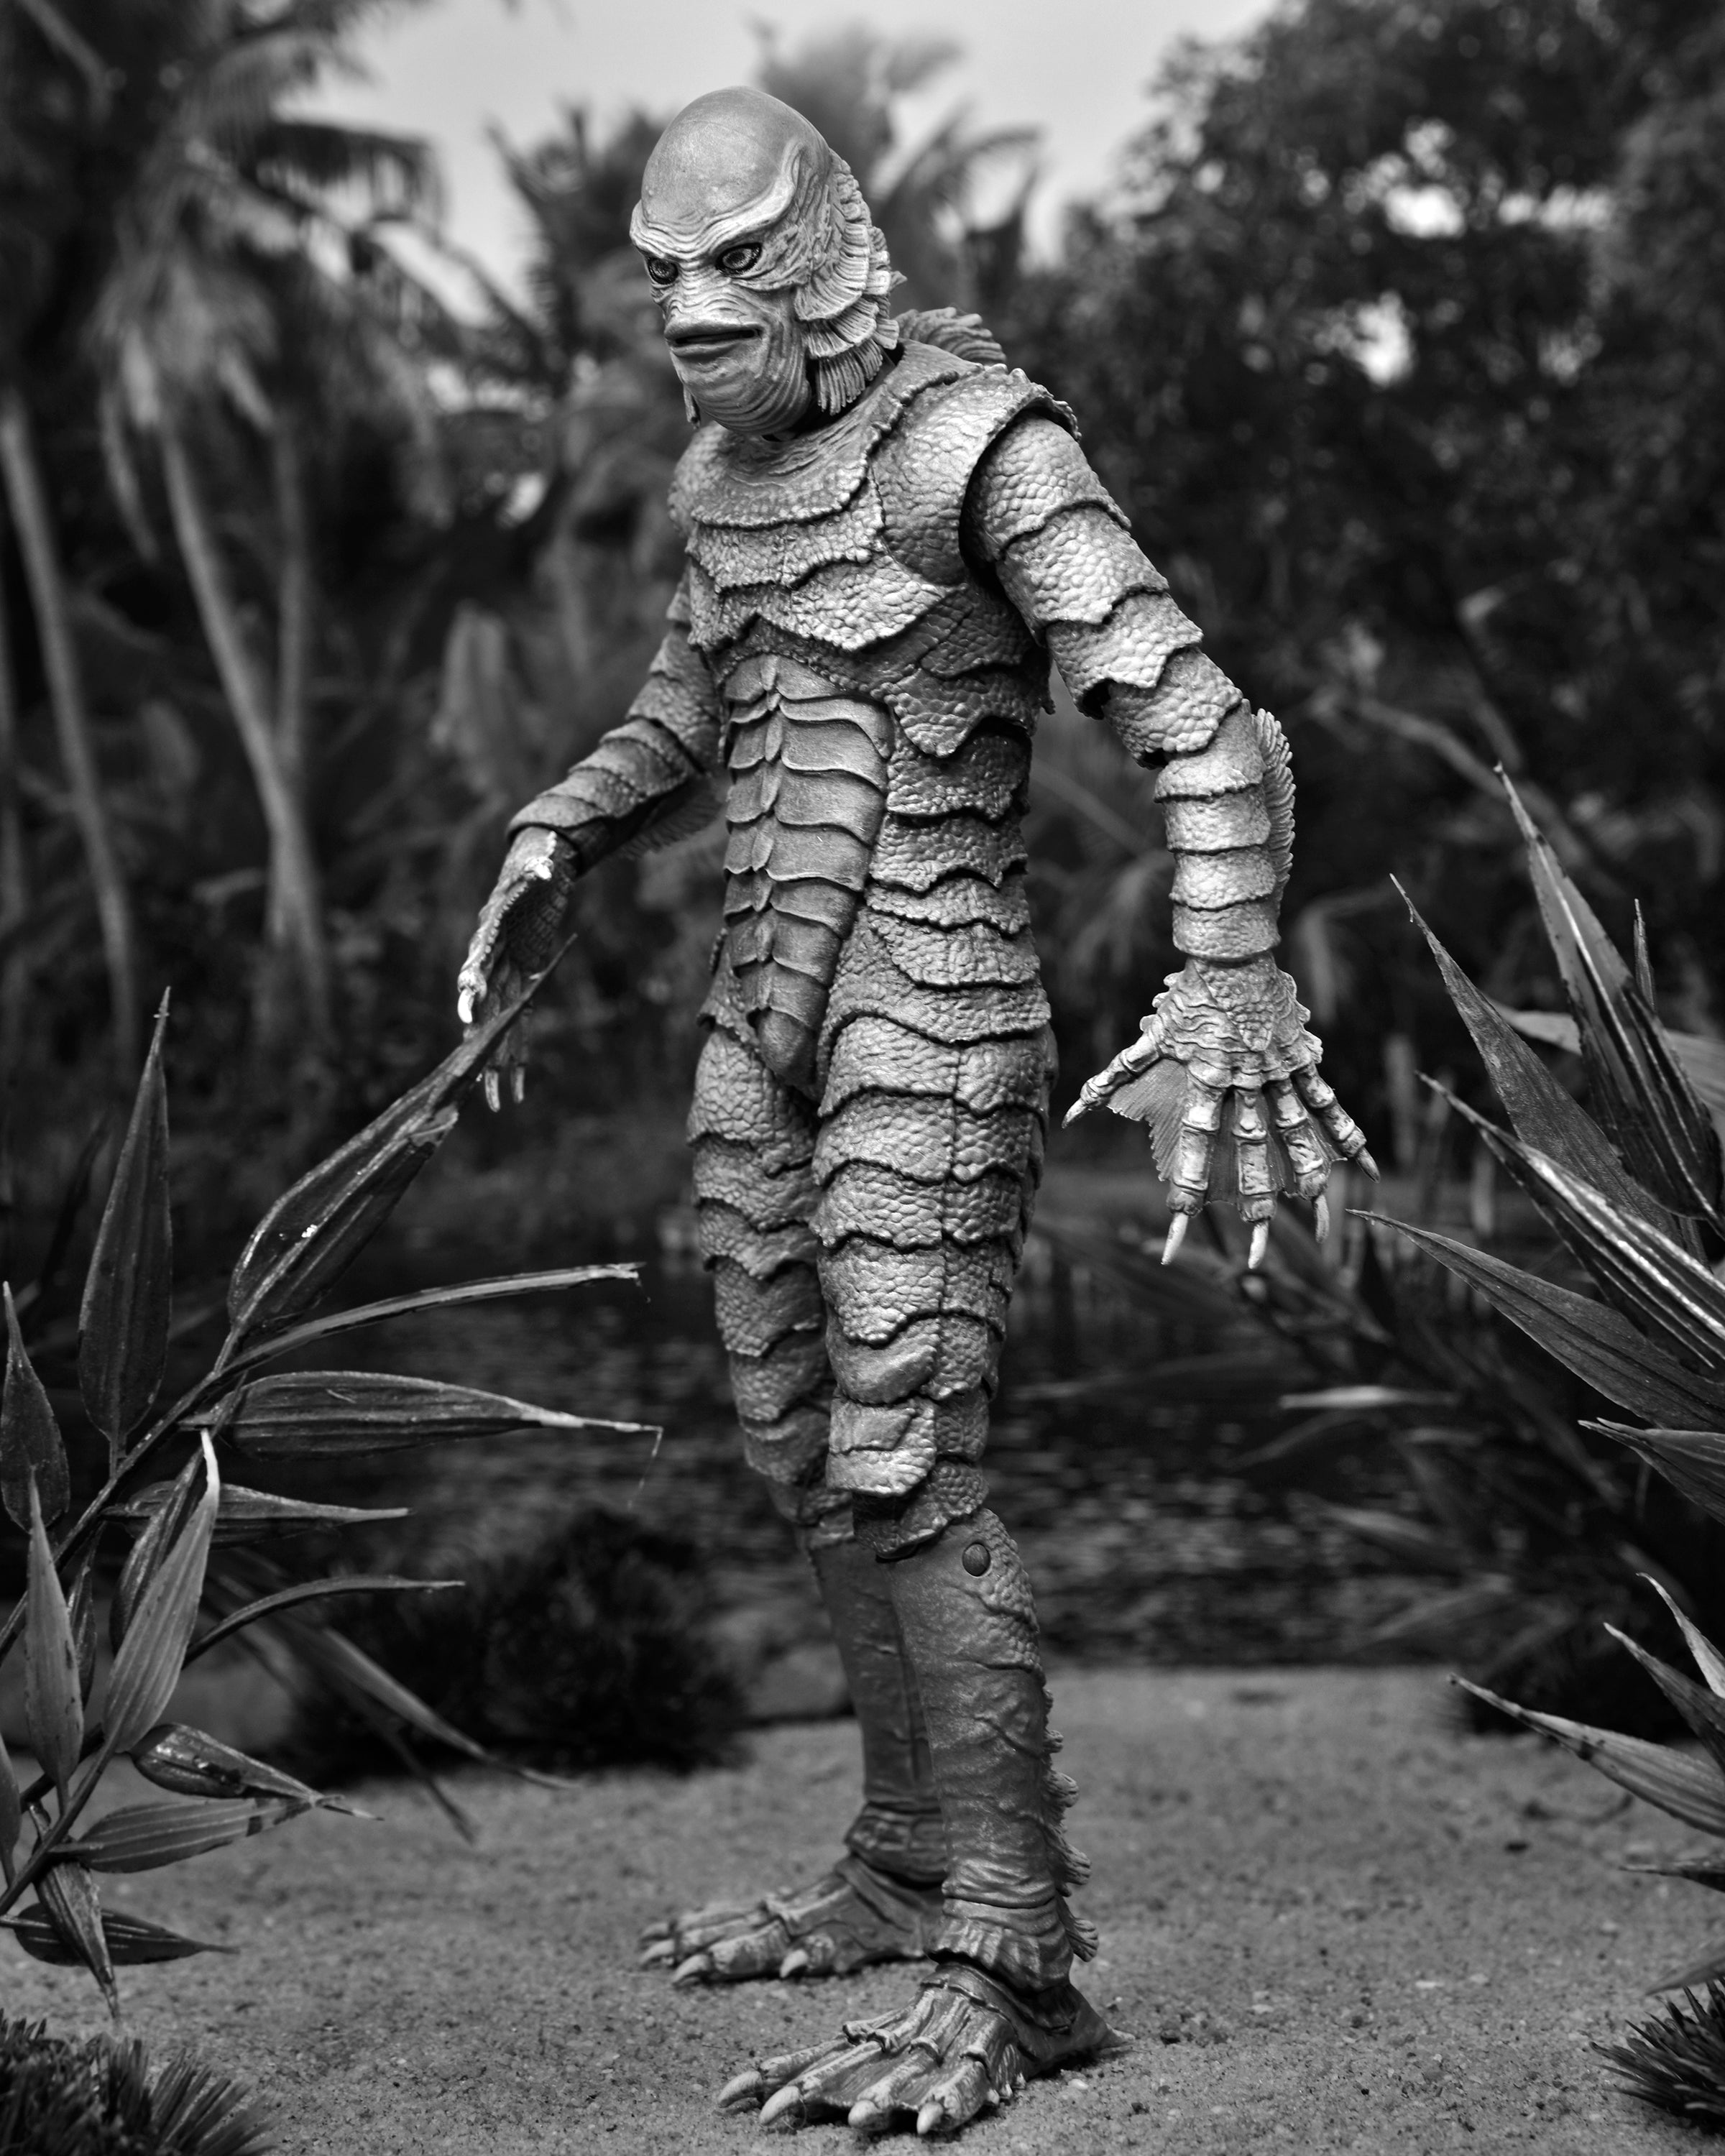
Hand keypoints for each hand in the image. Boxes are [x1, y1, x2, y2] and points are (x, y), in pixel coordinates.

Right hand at [455, 827, 574, 1108]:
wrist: (536, 871)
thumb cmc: (533, 868)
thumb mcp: (536, 867)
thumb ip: (535, 870)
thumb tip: (543, 867)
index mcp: (488, 938)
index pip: (475, 969)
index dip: (470, 993)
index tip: (466, 1017)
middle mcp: (491, 965)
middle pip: (482, 1012)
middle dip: (479, 1050)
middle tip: (476, 1084)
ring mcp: (506, 978)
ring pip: (496, 1029)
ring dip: (495, 1067)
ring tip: (496, 1106)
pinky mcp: (523, 985)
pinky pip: (519, 1025)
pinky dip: (518, 1056)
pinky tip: (517, 1089)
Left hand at [1065, 955, 1377, 1267]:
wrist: (1234, 951)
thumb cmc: (1186, 997)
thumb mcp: (1149, 1040)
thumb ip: (1111, 1080)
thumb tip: (1069, 1117)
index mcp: (1205, 1086)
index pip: (1191, 1154)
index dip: (1184, 1200)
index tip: (1177, 1241)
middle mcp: (1246, 1087)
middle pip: (1251, 1158)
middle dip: (1254, 1212)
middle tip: (1258, 1259)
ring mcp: (1280, 1075)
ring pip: (1298, 1138)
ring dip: (1309, 1182)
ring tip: (1320, 1227)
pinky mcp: (1305, 1063)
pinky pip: (1332, 1106)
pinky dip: (1351, 1137)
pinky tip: (1371, 1170)